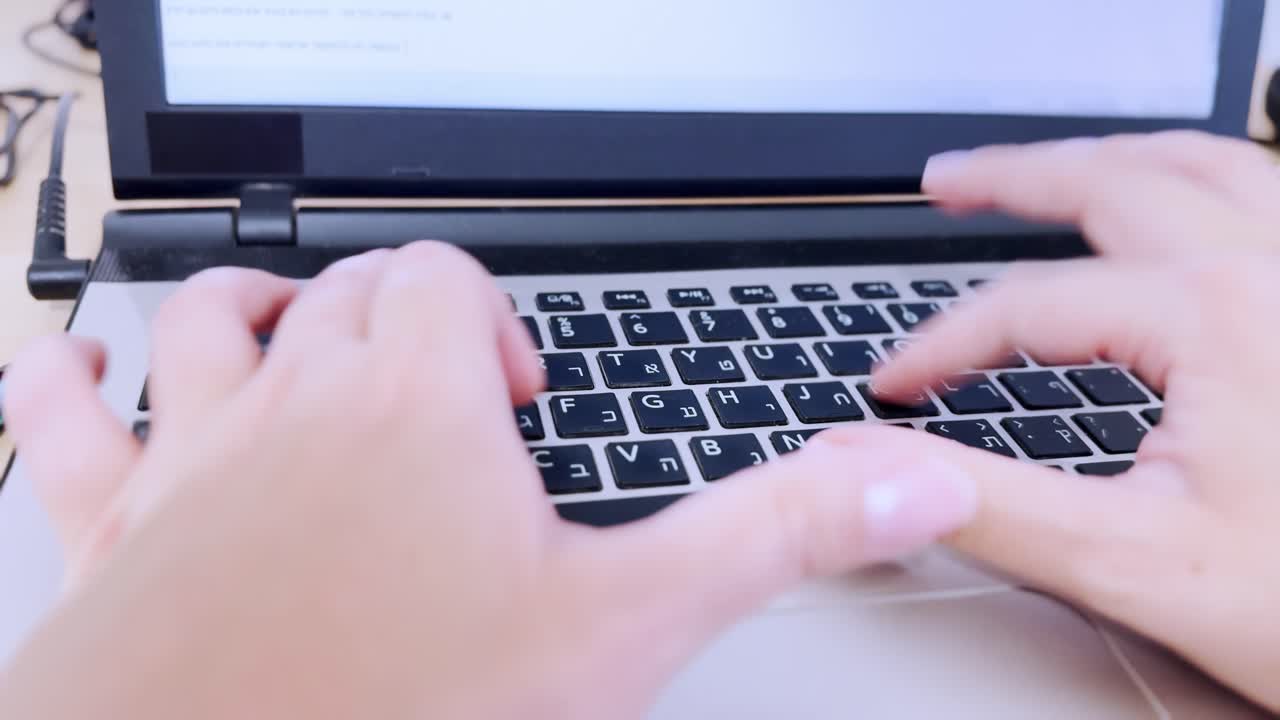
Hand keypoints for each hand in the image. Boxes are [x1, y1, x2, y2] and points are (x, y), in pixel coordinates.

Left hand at [0, 242, 974, 718]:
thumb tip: (902, 478)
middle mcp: (295, 407)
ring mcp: (192, 463)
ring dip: (247, 312)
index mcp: (416, 406)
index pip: (449, 277)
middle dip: (394, 308)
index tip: (517, 395)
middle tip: (435, 380)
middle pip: (343, 290)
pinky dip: (64, 389)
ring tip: (285, 334)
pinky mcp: (112, 536)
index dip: (492, 313)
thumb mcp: (626, 626)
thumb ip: (770, 535)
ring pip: (206, 326)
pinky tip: (74, 379)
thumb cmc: (411, 715)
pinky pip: (62, 429)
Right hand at [871, 131, 1279, 710]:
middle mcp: (1277, 269)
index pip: (1028, 305)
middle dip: (1016, 176)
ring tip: (1051, 166)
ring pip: (1208, 164)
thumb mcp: (1135, 564)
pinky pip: (1274, 195)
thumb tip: (868, 464)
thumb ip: (984, 504)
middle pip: (1118, 183)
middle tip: (946, 181)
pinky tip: (1188, 200)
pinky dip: (1206, 177)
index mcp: (1216, 316)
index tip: (895, 389)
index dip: (941, 343)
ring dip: (1112, 156)